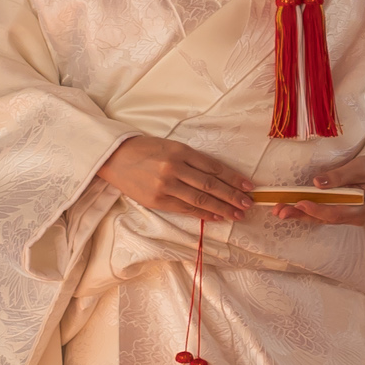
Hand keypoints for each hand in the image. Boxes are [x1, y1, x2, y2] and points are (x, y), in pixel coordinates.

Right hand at [99, 135, 254, 225]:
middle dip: (232, 196)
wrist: (115, 158)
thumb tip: (219, 177)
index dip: (233, 178)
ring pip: (200, 200)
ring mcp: (165, 186)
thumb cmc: (146, 150)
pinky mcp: (157, 200)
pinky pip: (185, 209)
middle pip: (210, 185)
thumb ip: (193, 160)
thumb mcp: (171, 147)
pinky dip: (202, 214)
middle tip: (248, 204)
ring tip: (237, 214)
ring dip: (222, 208)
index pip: (214, 168)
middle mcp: (174, 168)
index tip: (249, 186)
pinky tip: (216, 217)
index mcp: (180, 151)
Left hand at [280, 152, 364, 227]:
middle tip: (280, 212)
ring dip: (300, 214)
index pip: (336, 213)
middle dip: (300, 215)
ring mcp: (348, 216)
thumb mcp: (360, 167)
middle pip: (324, 219)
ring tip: (279, 211)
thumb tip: (317, 182)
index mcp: (363, 207)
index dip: (316, 210)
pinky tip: (291, 208)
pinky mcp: (342, 211)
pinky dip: (306, 211)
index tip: (299, 203)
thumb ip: (339, 176)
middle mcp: (355, 216)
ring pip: (321, 218)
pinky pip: (322, 214)